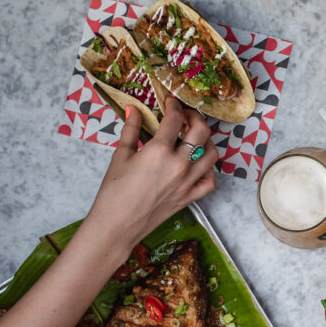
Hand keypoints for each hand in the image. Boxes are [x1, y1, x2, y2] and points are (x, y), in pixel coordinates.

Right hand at [84, 96, 217, 256]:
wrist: (117, 224)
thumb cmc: (114, 192)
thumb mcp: (120, 156)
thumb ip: (130, 130)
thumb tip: (133, 110)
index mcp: (159, 151)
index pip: (175, 119)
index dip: (174, 106)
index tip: (171, 102)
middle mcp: (179, 165)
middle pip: (201, 131)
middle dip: (196, 117)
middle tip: (186, 116)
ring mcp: (187, 182)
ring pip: (212, 154)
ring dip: (206, 141)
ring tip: (195, 137)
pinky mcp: (190, 197)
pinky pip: (210, 181)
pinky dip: (209, 170)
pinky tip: (199, 164)